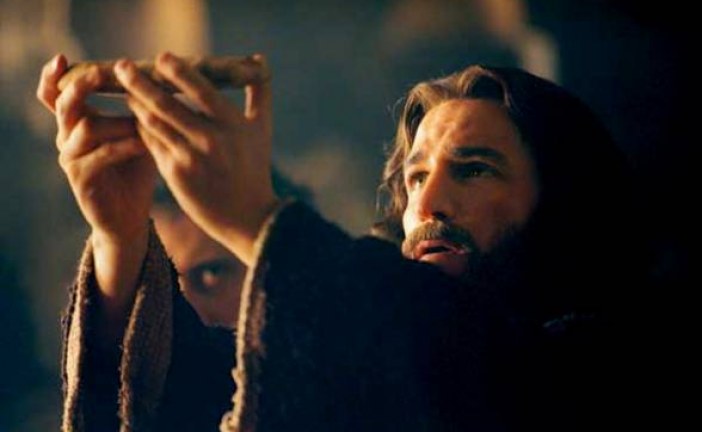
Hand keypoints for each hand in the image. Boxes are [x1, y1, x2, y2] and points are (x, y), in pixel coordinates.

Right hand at [37, 54, 157, 336]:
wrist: (130, 218)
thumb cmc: (135, 171)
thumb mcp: (137, 135)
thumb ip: (139, 110)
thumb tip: (162, 78)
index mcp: (76, 124)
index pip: (56, 95)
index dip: (54, 77)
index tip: (61, 57)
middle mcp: (67, 138)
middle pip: (64, 105)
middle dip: (81, 87)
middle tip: (100, 74)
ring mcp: (70, 160)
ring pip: (84, 129)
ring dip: (115, 121)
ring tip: (141, 118)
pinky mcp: (81, 180)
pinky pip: (98, 156)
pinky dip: (122, 146)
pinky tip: (142, 143)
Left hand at [115, 52, 278, 264]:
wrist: (247, 216)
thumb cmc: (254, 167)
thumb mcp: (261, 130)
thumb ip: (260, 92)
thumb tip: (259, 59)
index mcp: (232, 124)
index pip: (200, 89)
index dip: (178, 71)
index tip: (162, 58)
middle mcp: (211, 139)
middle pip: (166, 103)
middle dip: (140, 82)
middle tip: (122, 66)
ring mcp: (190, 158)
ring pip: (153, 123)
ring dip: (136, 104)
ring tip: (127, 92)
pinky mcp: (175, 174)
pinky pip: (151, 144)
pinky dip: (142, 129)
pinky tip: (136, 119)